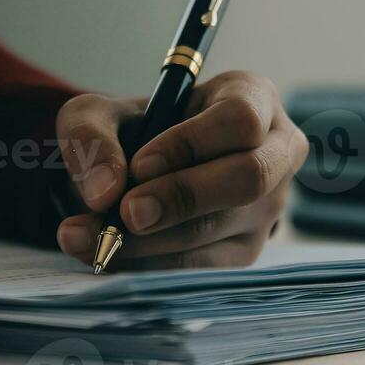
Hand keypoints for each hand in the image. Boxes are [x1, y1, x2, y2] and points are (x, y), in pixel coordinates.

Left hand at [55, 72, 307, 269]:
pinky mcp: (246, 251)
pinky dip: (150, 265)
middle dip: (182, 198)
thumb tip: (103, 193)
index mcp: (252, 98)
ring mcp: (267, 208)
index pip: (240, 120)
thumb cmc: (132, 130)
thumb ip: (91, 137)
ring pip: (220, 229)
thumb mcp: (97, 115)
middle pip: (248, 178)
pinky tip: (109, 256)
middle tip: (125, 212)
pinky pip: (203, 266)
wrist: (138, 171)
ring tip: (89, 238)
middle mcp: (275, 153)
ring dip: (151, 241)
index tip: (139, 165)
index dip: (190, 144)